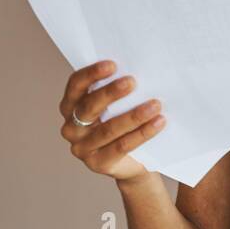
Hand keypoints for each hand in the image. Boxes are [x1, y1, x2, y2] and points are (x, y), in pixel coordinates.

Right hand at [58, 60, 165, 181]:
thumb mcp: (116, 106)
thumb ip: (118, 91)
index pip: (75, 86)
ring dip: (133, 116)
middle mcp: (71, 128)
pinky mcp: (98, 163)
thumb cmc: (123, 124)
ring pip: (108, 129)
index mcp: (70, 107)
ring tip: (155, 104)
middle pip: (89, 107)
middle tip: (132, 81)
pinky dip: (142, 133)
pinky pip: (122, 146)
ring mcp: (82, 148)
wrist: (133, 161)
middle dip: (110, 93)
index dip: (91, 74)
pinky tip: (159, 122)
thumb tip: (138, 68)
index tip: (112, 65)